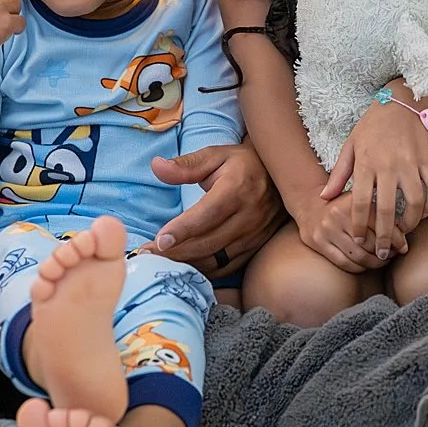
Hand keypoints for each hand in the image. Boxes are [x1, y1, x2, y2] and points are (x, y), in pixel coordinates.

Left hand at [146, 140, 284, 275]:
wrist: (282, 176)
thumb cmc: (241, 164)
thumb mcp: (215, 156)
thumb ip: (186, 165)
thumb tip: (156, 166)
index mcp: (237, 189)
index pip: (207, 214)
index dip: (183, 229)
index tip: (158, 241)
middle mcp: (249, 215)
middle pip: (209, 242)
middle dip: (175, 253)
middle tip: (145, 256)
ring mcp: (255, 235)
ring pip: (217, 259)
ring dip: (186, 264)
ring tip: (158, 264)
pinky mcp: (256, 248)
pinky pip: (227, 267)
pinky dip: (203, 271)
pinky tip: (183, 268)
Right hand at [293, 191, 409, 274]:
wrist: (310, 203)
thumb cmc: (343, 205)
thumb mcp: (361, 200)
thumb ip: (379, 212)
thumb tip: (404, 235)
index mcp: (353, 201)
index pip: (381, 224)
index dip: (396, 239)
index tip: (404, 247)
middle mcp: (338, 214)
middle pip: (371, 243)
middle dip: (387, 252)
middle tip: (394, 255)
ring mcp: (326, 230)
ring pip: (359, 256)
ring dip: (375, 263)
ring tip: (382, 261)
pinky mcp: (318, 243)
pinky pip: (344, 263)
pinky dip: (359, 268)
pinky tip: (366, 265)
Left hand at [319, 80, 427, 254]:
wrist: (400, 102)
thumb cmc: (371, 126)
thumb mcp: (350, 146)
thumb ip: (338, 174)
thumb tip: (324, 198)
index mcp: (366, 163)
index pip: (360, 202)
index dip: (358, 225)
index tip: (357, 240)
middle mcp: (388, 165)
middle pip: (387, 209)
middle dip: (385, 236)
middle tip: (383, 253)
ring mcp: (410, 164)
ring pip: (414, 202)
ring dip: (411, 223)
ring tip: (404, 234)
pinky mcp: (427, 161)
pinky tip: (424, 214)